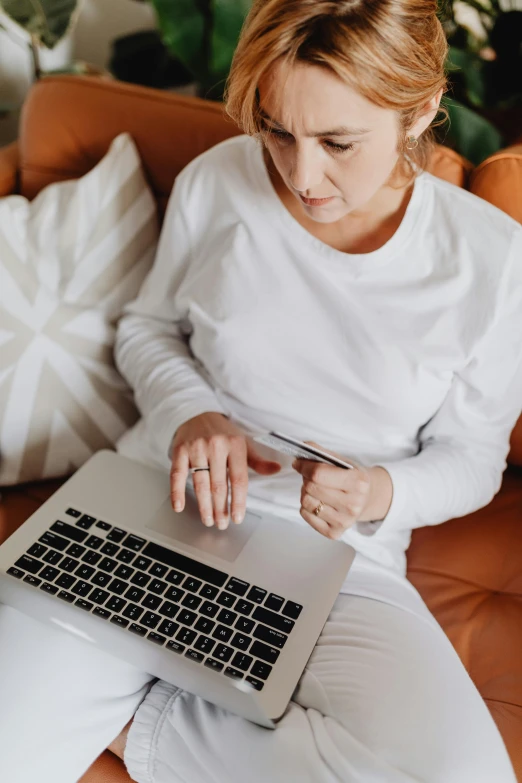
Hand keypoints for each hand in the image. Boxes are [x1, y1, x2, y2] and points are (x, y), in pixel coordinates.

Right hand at [170, 412, 281, 529]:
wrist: (197, 413)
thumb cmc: (223, 432)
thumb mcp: (243, 443)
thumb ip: (258, 460)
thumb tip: (276, 469)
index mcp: (235, 445)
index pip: (239, 479)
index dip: (238, 501)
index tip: (237, 517)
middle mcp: (216, 446)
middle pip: (219, 484)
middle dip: (220, 508)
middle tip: (222, 524)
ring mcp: (196, 448)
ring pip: (200, 483)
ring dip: (204, 505)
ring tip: (208, 520)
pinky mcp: (180, 451)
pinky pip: (177, 475)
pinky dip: (177, 492)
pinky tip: (179, 507)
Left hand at [292, 441, 371, 539]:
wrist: (367, 499)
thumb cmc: (352, 478)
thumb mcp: (343, 462)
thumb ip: (322, 453)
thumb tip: (302, 446)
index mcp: (358, 482)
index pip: (319, 474)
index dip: (304, 466)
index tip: (298, 462)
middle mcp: (353, 504)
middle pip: (311, 488)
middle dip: (306, 478)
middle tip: (310, 476)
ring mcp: (344, 521)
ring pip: (306, 502)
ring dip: (306, 492)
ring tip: (315, 489)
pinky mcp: (334, 532)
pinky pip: (306, 515)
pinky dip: (306, 506)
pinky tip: (317, 501)